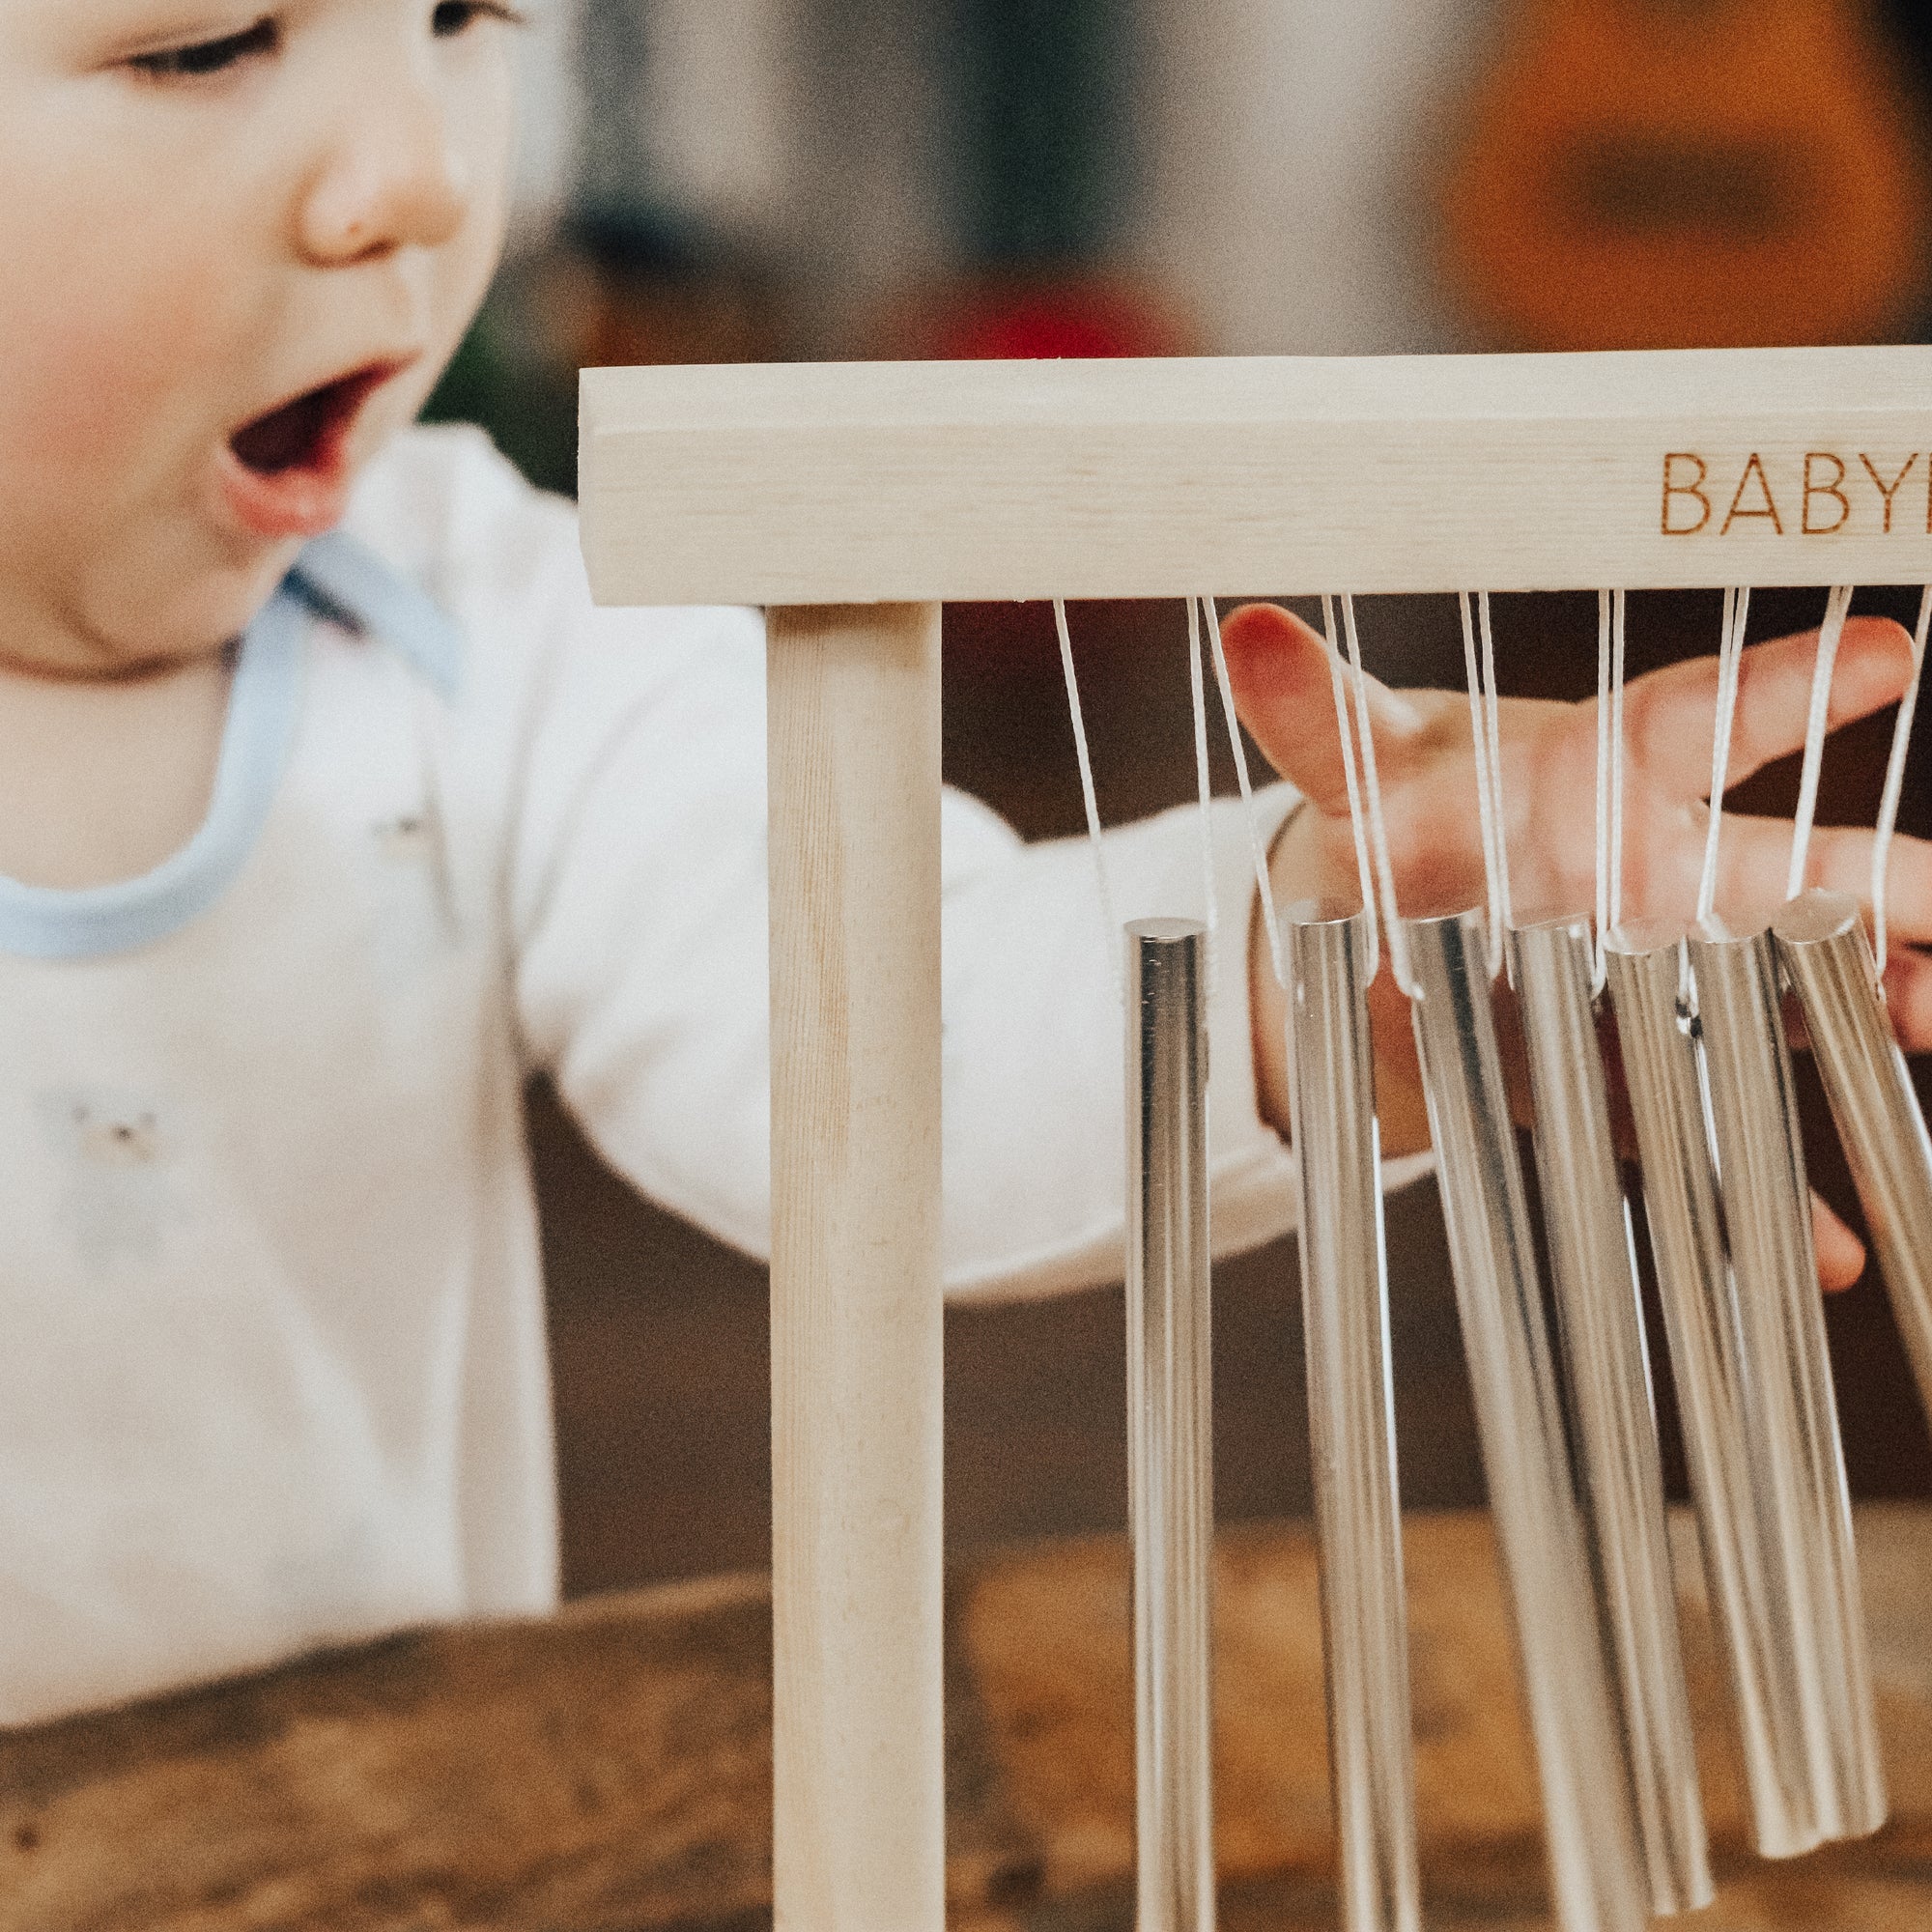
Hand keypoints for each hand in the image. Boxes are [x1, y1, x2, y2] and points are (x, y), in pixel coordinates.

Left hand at [1222, 600, 1925, 1290]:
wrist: (1376, 921)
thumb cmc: (1397, 815)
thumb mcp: (1356, 767)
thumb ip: (1316, 714)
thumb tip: (1247, 632)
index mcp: (1597, 775)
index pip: (1699, 719)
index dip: (1789, 686)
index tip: (1890, 648)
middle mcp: (1651, 872)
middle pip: (1783, 874)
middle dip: (1876, 891)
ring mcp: (1650, 977)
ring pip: (1773, 997)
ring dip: (1852, 1022)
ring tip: (1916, 1037)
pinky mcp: (1613, 1071)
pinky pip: (1688, 1123)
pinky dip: (1752, 1189)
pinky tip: (1825, 1243)